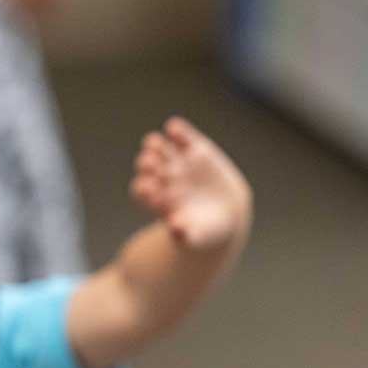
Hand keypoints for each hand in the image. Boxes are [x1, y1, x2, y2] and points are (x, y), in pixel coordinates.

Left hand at [130, 117, 252, 253]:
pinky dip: (177, 130)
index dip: (144, 188)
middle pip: (146, 166)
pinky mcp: (195, 148)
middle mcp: (162, 178)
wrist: (225, 214)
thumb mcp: (196, 238)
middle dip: (146, 163)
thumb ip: (184, 234)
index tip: (150, 189)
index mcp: (156, 198)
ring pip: (158, 147)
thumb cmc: (204, 231)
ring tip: (155, 143)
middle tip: (150, 163)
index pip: (141, 189)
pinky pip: (181, 135)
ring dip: (154, 144)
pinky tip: (174, 129)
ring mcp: (178, 161)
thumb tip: (175, 227)